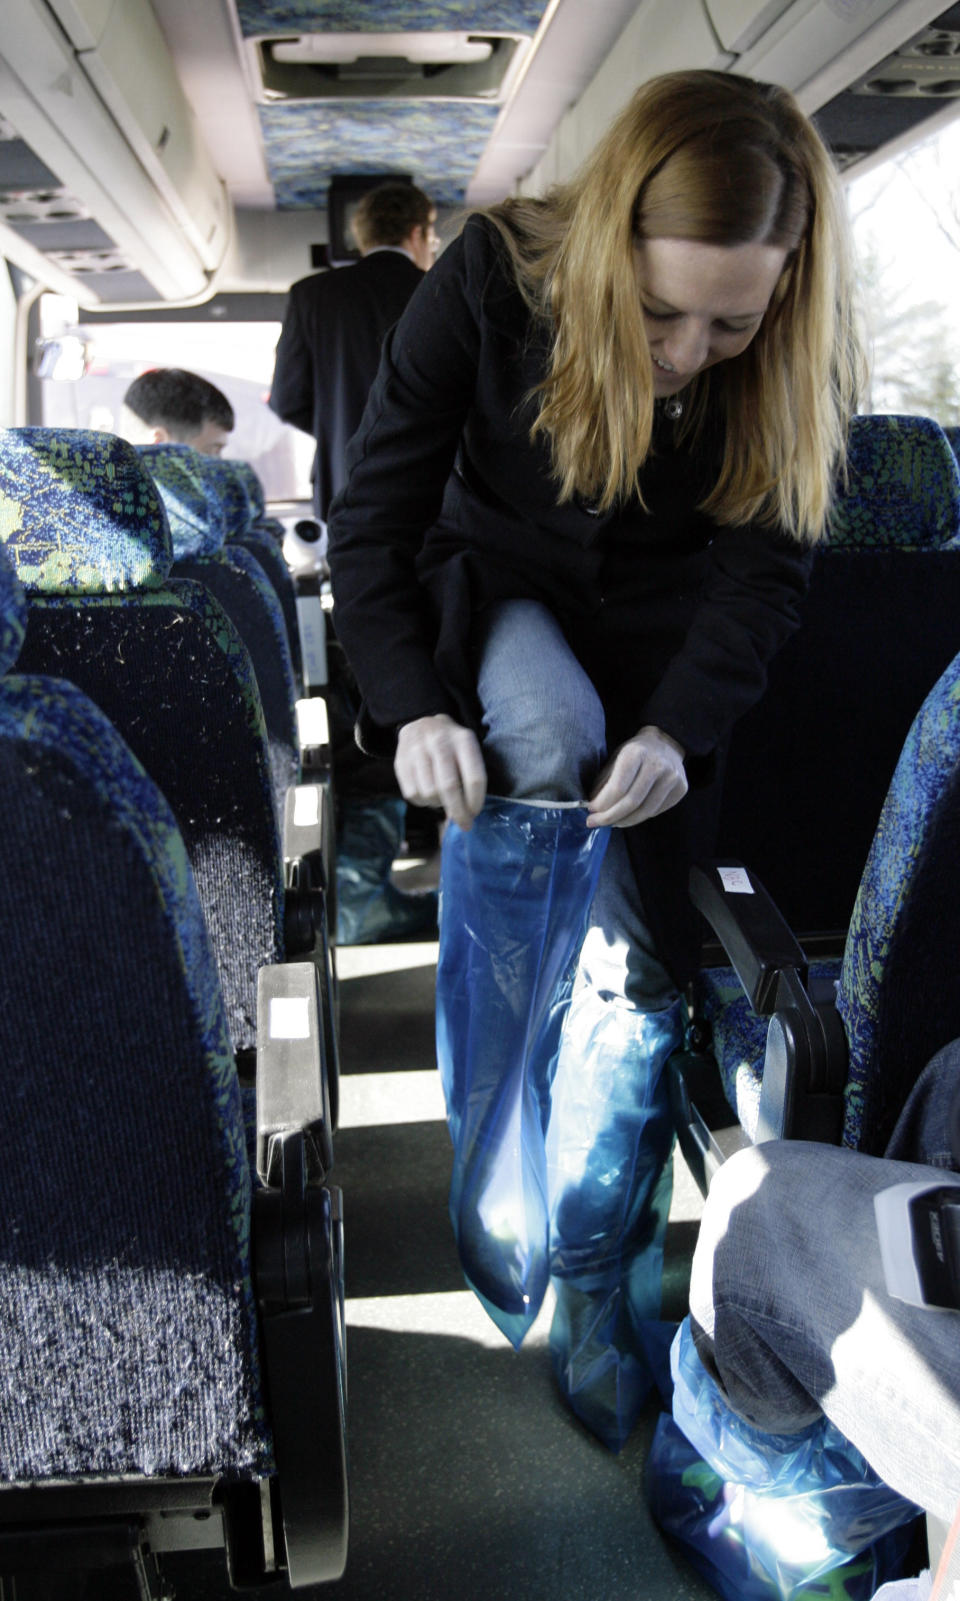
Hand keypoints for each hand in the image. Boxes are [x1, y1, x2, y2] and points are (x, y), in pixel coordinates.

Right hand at [395, 714, 486, 830]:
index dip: (475, 801)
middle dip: (458, 812)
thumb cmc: (451, 744)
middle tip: (464, 824)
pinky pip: (412, 793)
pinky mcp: (401, 761)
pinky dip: (422, 802)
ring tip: (442, 799)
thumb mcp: (467, 750)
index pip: (474, 778)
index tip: (474, 813)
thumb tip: (467, 813)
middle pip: (450, 788)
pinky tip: (427, 794)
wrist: (420, 722)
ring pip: (429, 793)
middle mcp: (440, 742)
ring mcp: (417, 750)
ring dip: (438, 804)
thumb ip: (470, 776)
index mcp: (463, 740)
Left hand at [586, 725, 687, 827]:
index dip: (602, 804)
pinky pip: (657, 811)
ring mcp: (673, 777)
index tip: (591, 812)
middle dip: (610, 817)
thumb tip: (592, 808)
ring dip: (625, 821)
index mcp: (636, 753)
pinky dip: (640, 817)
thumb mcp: (616, 759)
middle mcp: (657, 765)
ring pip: (645, 811)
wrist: (666, 742)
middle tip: (596, 823)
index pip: (618, 788)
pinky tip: (630, 815)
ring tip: (612, 823)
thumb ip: (604, 783)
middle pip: (631, 802)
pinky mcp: (681, 788)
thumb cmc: (635, 753)